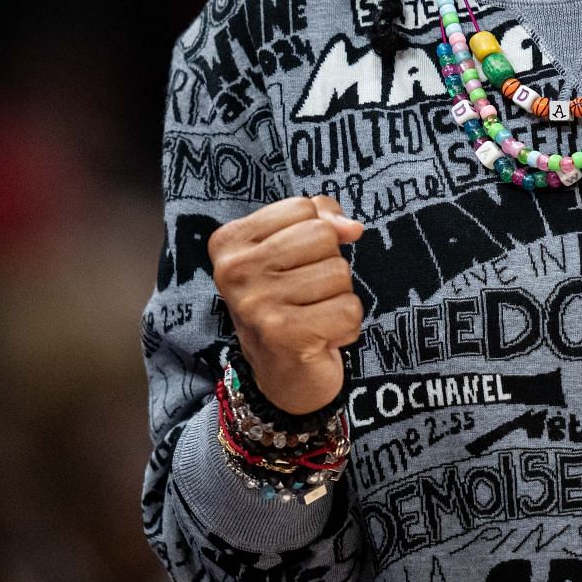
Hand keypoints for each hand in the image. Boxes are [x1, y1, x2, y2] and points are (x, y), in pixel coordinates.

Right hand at [208, 194, 365, 413]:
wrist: (282, 374)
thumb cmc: (290, 301)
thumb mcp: (292, 249)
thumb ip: (319, 219)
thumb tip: (351, 228)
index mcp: (229, 242)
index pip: (302, 208)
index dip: (315, 234)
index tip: (295, 265)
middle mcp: (234, 271)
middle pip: (322, 235)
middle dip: (328, 265)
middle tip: (306, 294)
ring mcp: (256, 304)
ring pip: (339, 273)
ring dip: (338, 297)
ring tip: (312, 316)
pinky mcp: (285, 334)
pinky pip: (349, 309)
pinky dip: (346, 326)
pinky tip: (321, 338)